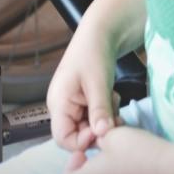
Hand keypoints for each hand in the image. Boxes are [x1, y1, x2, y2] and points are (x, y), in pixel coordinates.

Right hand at [47, 20, 119, 152]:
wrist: (101, 31)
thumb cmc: (94, 52)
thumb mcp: (98, 83)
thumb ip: (99, 110)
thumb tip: (103, 135)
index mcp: (58, 102)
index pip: (63, 138)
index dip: (82, 141)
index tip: (102, 131)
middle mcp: (61, 106)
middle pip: (77, 134)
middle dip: (97, 129)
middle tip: (115, 118)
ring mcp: (72, 103)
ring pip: (88, 126)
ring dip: (104, 120)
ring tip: (113, 100)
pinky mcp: (82, 100)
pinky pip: (93, 117)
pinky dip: (105, 112)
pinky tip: (111, 96)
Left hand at [62, 127, 173, 173]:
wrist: (170, 171)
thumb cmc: (136, 151)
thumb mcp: (112, 135)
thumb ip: (98, 137)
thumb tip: (97, 141)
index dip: (69, 169)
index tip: (82, 152)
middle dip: (93, 165)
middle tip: (103, 148)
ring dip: (109, 166)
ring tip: (122, 148)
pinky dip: (123, 172)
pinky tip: (135, 157)